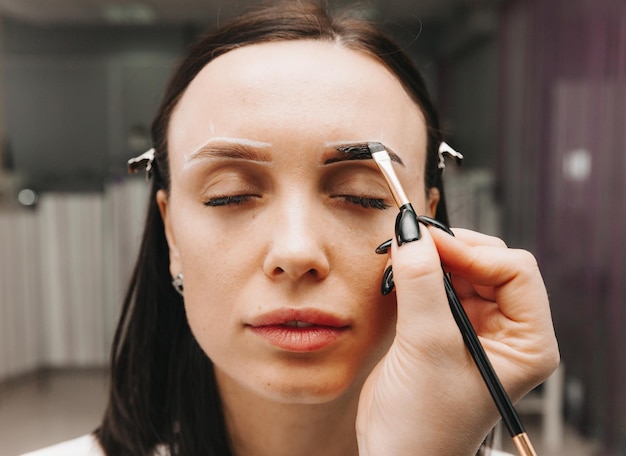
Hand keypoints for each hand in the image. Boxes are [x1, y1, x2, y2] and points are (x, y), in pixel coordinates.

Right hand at [356, 224, 558, 454]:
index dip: (472, 251)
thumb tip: (410, 231)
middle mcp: (507, 331)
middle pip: (489, 263)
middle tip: (409, 241)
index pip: (515, 271)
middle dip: (450, 249)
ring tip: (399, 256)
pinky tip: (398, 273)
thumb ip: (422, 285)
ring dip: (432, 258)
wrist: (395, 455)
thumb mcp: (428, 348)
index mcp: (527, 342)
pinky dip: (419, 272)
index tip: (427, 243)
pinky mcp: (445, 327)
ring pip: (462, 269)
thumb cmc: (426, 423)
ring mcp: (476, 328)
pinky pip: (439, 283)